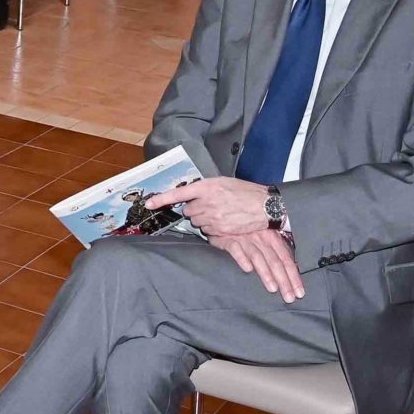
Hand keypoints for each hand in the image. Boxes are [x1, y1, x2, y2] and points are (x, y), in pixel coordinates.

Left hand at [146, 177, 269, 237]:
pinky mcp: (219, 229)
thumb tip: (193, 195)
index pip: (178, 193)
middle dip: (195, 210)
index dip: (161, 199)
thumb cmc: (245, 192)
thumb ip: (206, 188)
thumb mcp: (224, 183)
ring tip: (220, 213)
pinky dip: (212, 228)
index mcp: (207, 187)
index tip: (148, 203)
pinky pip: (207, 231)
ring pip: (197, 222)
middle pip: (188, 211)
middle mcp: (207, 202)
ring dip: (203, 219)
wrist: (264, 206)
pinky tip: (224, 222)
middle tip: (209, 206)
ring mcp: (213, 217)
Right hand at [213, 231, 306, 302]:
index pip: (286, 260)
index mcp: (273, 238)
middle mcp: (261, 238)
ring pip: (258, 256)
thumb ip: (275, 251)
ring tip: (273, 289)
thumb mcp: (264, 236)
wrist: (226, 214)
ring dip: (266, 273)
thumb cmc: (247, 229)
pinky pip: (236, 249)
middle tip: (289, 298)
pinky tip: (247, 270)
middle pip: (275, 261)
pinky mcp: (228, 239)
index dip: (294, 276)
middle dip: (284, 280)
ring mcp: (245, 238)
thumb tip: (292, 269)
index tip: (299, 293)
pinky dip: (242, 258)